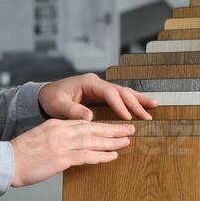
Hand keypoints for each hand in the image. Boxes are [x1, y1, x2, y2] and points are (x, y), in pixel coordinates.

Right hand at [10, 119, 136, 187]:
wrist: (5, 162)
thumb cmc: (18, 155)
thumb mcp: (37, 139)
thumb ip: (54, 138)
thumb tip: (68, 147)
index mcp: (54, 124)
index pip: (82, 123)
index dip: (100, 126)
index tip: (113, 127)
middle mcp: (61, 131)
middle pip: (92, 129)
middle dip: (113, 130)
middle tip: (129, 130)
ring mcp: (62, 145)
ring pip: (93, 141)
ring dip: (112, 141)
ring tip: (127, 141)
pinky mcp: (62, 158)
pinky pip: (87, 156)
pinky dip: (102, 156)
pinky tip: (113, 156)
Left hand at [37, 73, 156, 120]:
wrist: (45, 95)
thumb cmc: (51, 99)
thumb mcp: (57, 105)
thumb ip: (72, 110)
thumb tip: (89, 118)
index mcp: (88, 83)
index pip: (109, 92)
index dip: (119, 105)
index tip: (127, 117)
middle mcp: (97, 83)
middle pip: (121, 91)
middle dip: (135, 102)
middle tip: (148, 114)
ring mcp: (100, 89)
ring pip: (123, 93)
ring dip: (138, 100)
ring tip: (154, 106)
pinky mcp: (101, 96)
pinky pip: (119, 99)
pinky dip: (131, 103)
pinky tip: (143, 107)